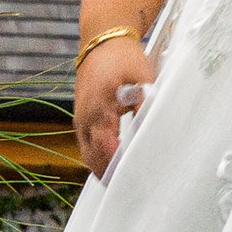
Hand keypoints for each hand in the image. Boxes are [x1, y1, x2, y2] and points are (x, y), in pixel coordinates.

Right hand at [74, 36, 157, 178]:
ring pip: (87, 154)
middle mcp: (85, 118)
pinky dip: (98, 156)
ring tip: (124, 184)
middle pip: (93, 158)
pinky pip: (87, 144)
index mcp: (99, 110)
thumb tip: (151, 131)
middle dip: (109, 176)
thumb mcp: (143, 78)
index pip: (105, 150)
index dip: (117, 169)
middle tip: (131, 192)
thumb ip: (146, 105)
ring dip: (102, 168)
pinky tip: (115, 165)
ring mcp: (80, 118)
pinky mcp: (81, 117)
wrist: (102, 39)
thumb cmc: (125, 58)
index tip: (133, 183)